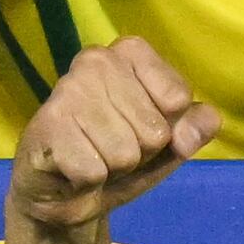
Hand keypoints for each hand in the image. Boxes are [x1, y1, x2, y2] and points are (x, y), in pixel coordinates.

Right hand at [6, 36, 219, 232]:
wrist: (69, 191)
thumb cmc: (123, 155)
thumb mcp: (171, 141)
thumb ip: (195, 128)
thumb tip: (192, 134)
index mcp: (130, 52)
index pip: (178, 98)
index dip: (169, 126)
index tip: (141, 126)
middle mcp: (96, 60)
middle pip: (154, 130)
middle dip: (141, 151)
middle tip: (113, 147)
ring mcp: (68, 90)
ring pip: (125, 152)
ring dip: (115, 167)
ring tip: (94, 156)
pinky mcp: (48, 125)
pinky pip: (95, 171)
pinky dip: (90, 180)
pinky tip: (72, 167)